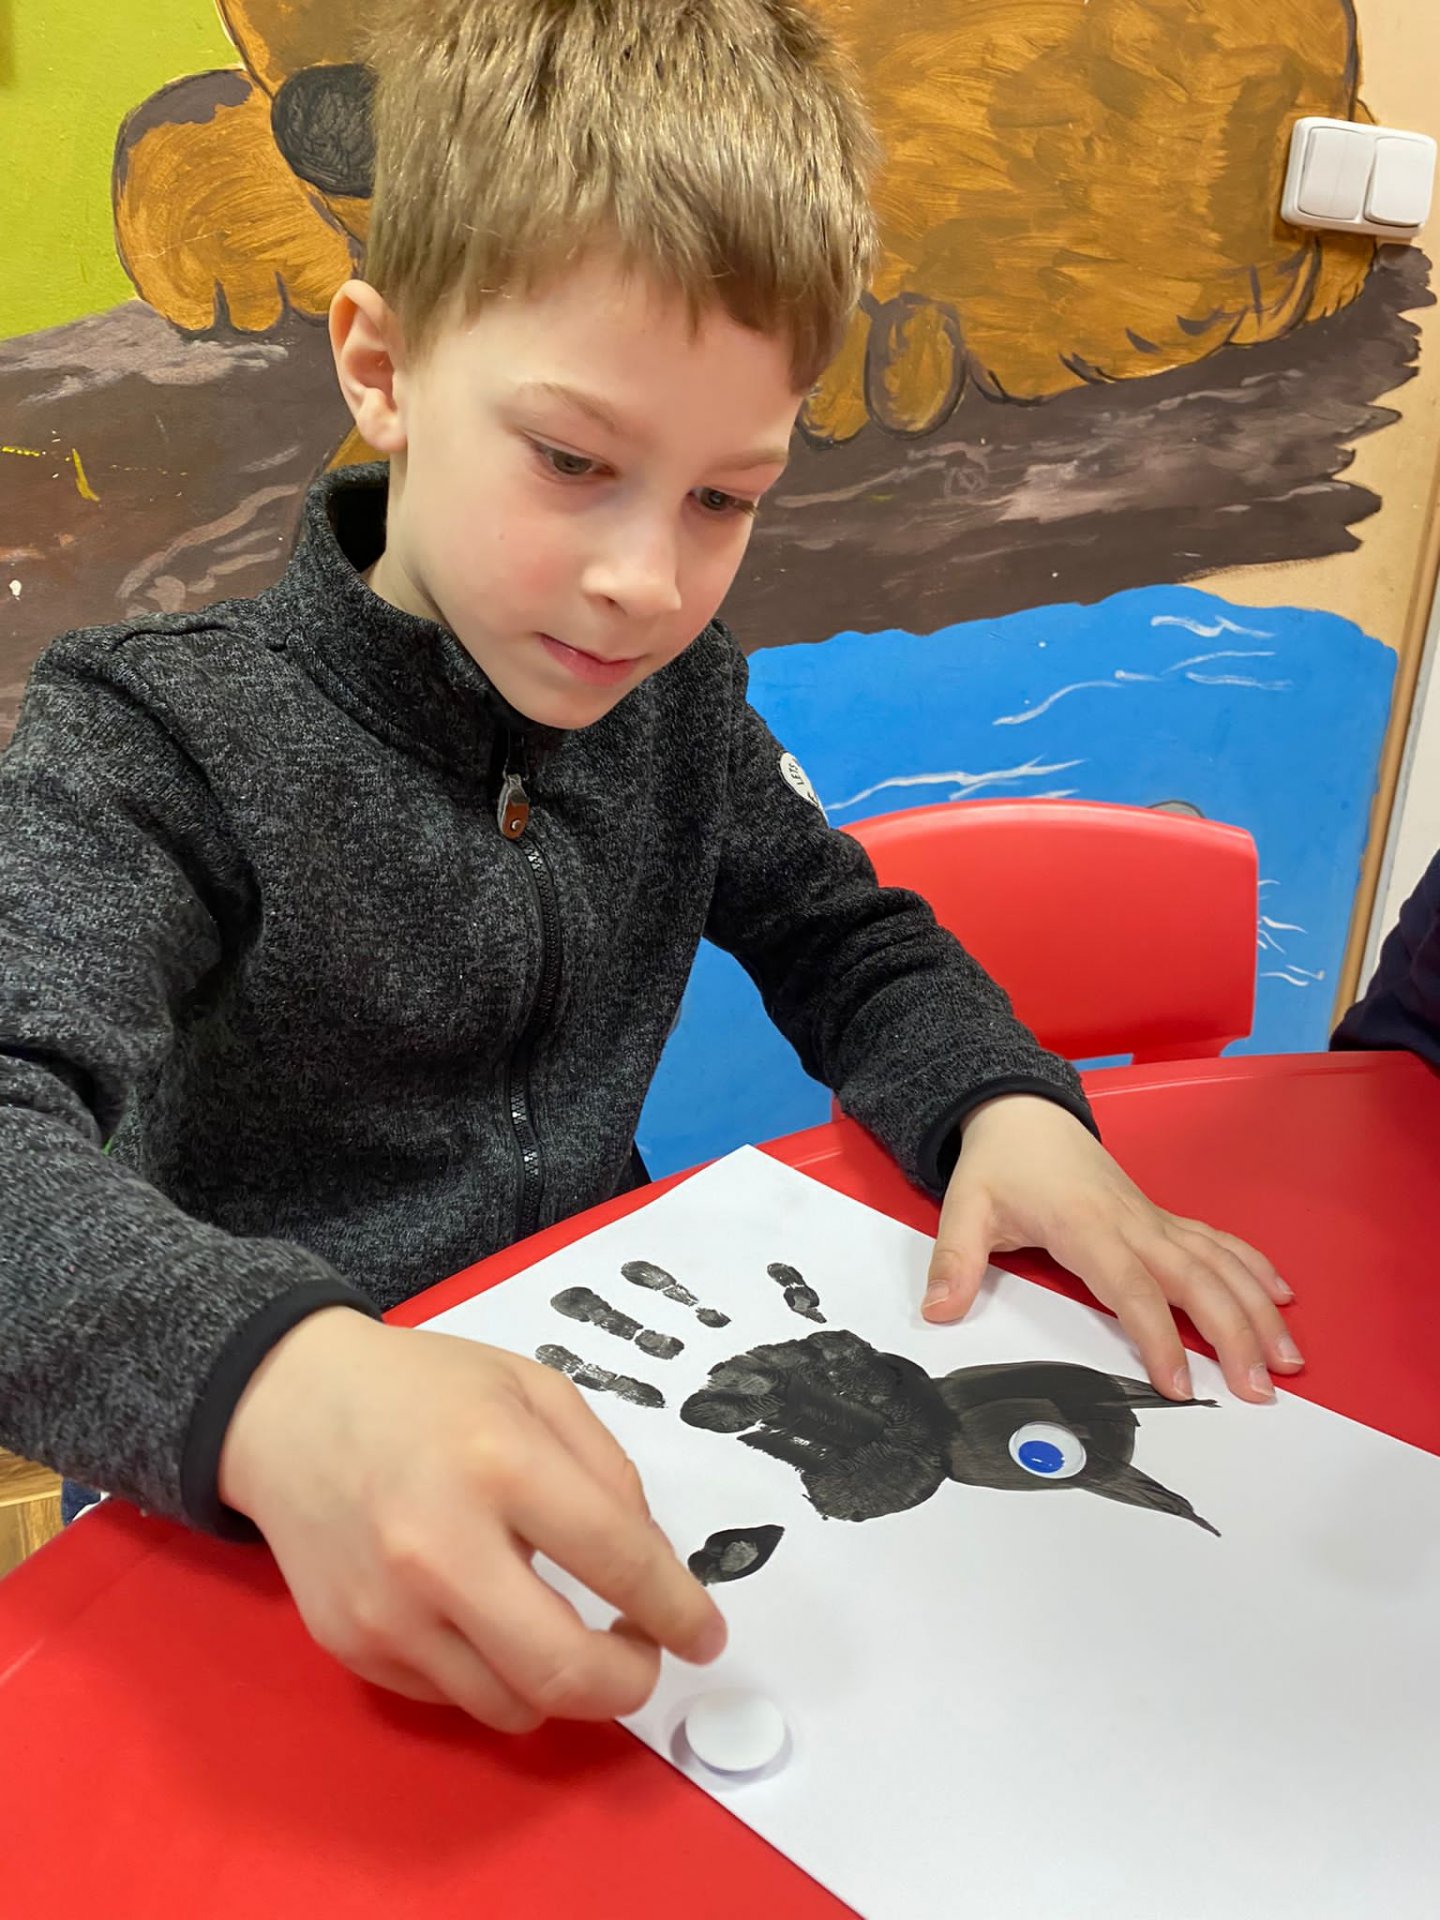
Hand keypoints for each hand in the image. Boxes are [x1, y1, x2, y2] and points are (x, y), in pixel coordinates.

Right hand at [218, 1307, 724, 1730]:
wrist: (288, 1406)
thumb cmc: (426, 1390)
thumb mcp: (536, 1390)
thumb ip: (606, 1473)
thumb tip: (651, 1570)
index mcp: (500, 1462)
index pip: (619, 1561)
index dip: (680, 1610)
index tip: (707, 1635)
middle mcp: (439, 1547)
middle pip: (565, 1671)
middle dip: (632, 1681)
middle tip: (646, 1656)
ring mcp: (388, 1610)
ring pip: (513, 1707)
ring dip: (563, 1688)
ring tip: (569, 1637)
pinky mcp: (352, 1647)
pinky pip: (453, 1698)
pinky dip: (494, 1677)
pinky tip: (492, 1621)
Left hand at [921, 1094, 1300, 1404]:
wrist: (1024, 1112)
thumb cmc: (999, 1165)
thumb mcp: (964, 1208)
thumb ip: (954, 1262)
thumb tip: (938, 1311)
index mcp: (1086, 1225)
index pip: (1130, 1288)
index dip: (1158, 1336)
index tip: (1180, 1384)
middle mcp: (1132, 1222)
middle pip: (1195, 1280)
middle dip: (1234, 1334)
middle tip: (1260, 1389)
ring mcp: (1153, 1219)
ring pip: (1218, 1264)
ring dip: (1257, 1310)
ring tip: (1289, 1359)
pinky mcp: (1161, 1218)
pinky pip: (1216, 1241)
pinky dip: (1254, 1268)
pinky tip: (1283, 1297)